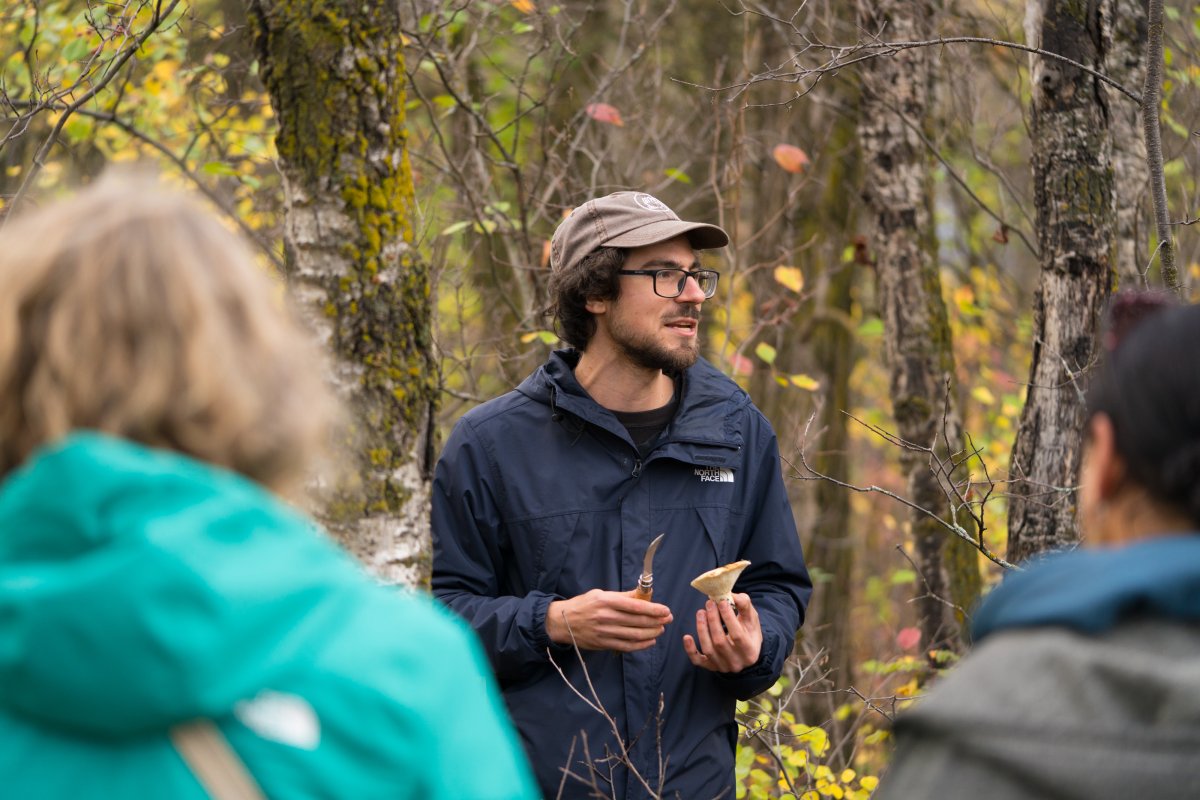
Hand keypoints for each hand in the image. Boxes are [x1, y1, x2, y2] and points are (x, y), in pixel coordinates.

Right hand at [546, 589, 672, 652]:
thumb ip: (623, 596)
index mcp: (606, 601)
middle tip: (667, 619)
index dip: (654, 609)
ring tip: (660, 629)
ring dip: (652, 633)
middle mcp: (606, 617)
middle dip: (657, 621)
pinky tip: (650, 641)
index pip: (636, 606)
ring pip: (635, 635)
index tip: (665, 610)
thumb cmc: (583, 605)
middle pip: (638, 621)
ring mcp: (605, 632)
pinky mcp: (604, 644)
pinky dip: (641, 645)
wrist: (562, 622)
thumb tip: (643, 595)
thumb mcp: (601, 594)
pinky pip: (627, 646)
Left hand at [682, 593, 761, 672]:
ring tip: (700, 612)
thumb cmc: (748, 631)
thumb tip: (731, 595)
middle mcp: (736, 662)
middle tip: (709, 604)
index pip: (737, 635)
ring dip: (702, 629)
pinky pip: (698, 661)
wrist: (746, 650)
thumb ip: (744, 605)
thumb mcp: (751, 618)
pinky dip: (690, 650)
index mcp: (750, 651)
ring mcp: (723, 666)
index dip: (728, 618)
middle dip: (712, 620)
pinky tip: (686, 637)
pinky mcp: (711, 667)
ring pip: (708, 649)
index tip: (721, 602)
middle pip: (720, 642)